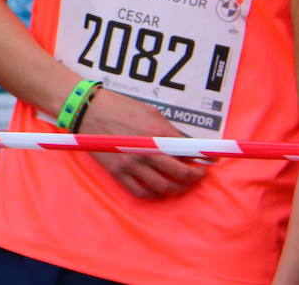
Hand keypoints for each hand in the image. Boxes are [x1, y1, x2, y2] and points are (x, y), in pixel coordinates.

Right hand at [78, 88, 206, 198]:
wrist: (86, 109)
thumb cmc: (118, 105)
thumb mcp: (149, 111)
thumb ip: (169, 130)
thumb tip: (186, 144)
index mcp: (157, 133)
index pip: (190, 151)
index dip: (205, 158)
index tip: (212, 160)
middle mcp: (147, 151)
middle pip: (181, 173)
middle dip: (195, 176)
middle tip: (198, 174)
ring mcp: (132, 164)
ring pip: (164, 187)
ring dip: (178, 188)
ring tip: (182, 184)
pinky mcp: (117, 172)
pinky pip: (141, 191)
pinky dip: (154, 193)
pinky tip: (158, 188)